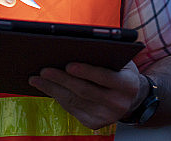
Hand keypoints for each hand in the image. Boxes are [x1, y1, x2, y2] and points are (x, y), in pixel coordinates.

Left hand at [28, 61, 142, 129]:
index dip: (86, 71)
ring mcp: (105, 116)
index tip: (68, 65)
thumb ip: (106, 56)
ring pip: (74, 101)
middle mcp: (118, 103)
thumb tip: (78, 48)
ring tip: (38, 78)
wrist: (131, 97)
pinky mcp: (94, 123)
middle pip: (85, 91)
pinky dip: (58, 97)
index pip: (105, 77)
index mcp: (128, 85)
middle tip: (45, 70)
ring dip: (53, 89)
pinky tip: (48, 88)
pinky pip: (71, 109)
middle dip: (62, 80)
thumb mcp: (122, 62)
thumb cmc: (122, 72)